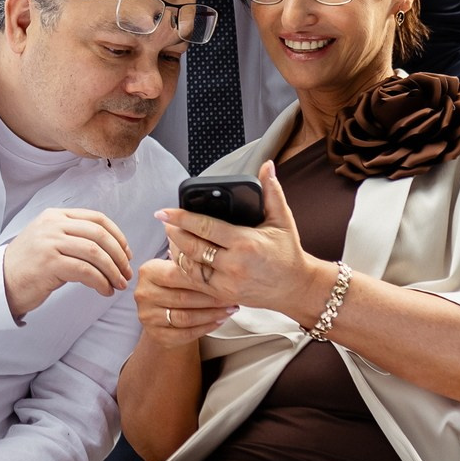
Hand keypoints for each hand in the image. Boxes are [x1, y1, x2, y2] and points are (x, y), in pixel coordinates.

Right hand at [2, 207, 132, 317]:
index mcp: (55, 216)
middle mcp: (53, 225)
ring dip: (112, 271)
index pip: (97, 219)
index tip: (127, 254)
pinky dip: (100, 282)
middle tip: (126, 273)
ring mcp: (49, 243)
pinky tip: (104, 290)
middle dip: (119, 256)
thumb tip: (112, 249)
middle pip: (100, 235)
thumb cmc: (28, 266)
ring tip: (118, 284)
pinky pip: (86, 271)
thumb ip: (74, 237)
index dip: (118, 236)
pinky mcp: (49, 263)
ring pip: (95, 253)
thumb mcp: (49, 241)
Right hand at [133, 255, 236, 346]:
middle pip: (183, 298)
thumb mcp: (179, 267)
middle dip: (212, 298)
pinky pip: (185, 334)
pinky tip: (219, 321)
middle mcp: (143, 294)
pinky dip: (205, 328)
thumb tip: (217, 253)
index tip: (226, 279)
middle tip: (233, 296)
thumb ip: (191, 261)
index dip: (203, 279)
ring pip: (185, 318)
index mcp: (148, 271)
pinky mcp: (156, 334)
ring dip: (212, 314)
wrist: (164, 311)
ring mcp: (147, 316)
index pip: (177, 275)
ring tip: (230, 309)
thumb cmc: (178, 285)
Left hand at [155, 161, 321, 322]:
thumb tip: (267, 166)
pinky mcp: (223, 294)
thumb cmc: (288, 253)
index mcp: (245, 243)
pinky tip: (181, 257)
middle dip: (174, 233)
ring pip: (190, 266)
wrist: (295, 287)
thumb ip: (272, 192)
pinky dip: (185, 269)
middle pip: (192, 247)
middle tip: (165, 221)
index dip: (181, 218)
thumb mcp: (282, 220)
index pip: (205, 227)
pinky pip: (196, 281)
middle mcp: (233, 264)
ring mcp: (227, 282)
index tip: (164, 212)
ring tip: (171, 236)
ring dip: (176, 251)